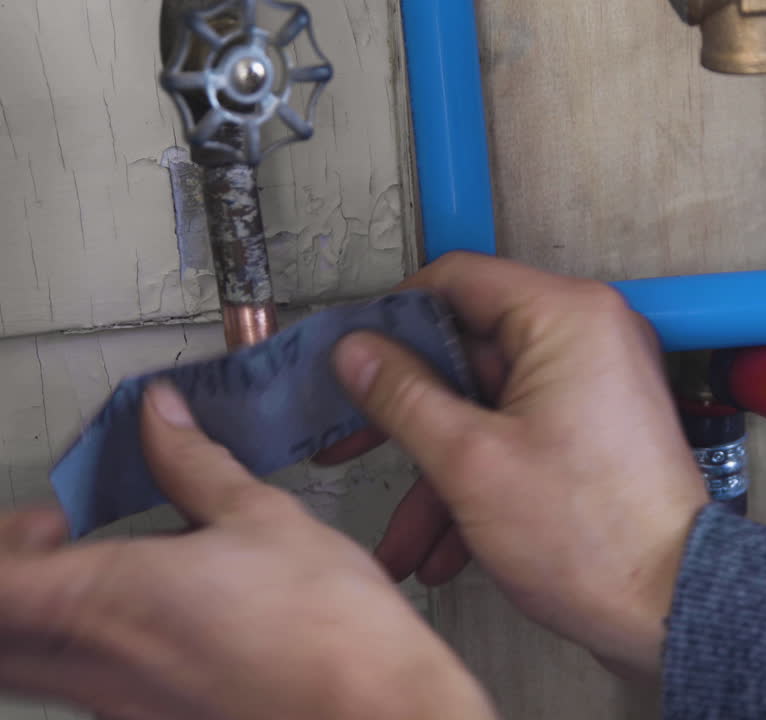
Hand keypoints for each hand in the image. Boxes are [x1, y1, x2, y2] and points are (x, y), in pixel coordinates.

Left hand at [0, 383, 495, 719]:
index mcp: (108, 601)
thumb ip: (195, 465)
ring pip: (43, 667)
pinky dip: (107, 651)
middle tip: (62, 544)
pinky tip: (174, 623)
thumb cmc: (330, 630)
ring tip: (122, 579)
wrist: (380, 712)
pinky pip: (99, 688)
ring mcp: (125, 709)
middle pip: (4, 636)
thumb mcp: (266, 517)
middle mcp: (98, 667)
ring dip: (55, 618)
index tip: (52, 516)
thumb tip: (162, 419)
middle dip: (18, 581)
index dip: (6, 542)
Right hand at [328, 252, 709, 681]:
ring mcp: (594, 387)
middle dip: (405, 417)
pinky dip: (479, 484)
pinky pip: (519, 437)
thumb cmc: (592, 537)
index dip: (393, 318)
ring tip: (400, 539)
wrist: (670, 608)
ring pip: (487, 409)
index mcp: (566, 316)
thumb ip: (401, 395)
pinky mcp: (595, 432)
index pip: (457, 280)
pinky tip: (441, 550)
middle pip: (468, 352)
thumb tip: (357, 351)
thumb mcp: (468, 460)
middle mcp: (588, 338)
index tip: (350, 360)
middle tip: (349, 446)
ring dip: (437, 472)